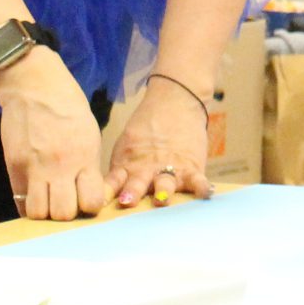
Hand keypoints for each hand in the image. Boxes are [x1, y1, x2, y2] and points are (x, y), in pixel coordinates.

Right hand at [0, 49, 109, 220]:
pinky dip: (27, 204)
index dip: (89, 207)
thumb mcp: (89, 133)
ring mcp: (34, 168)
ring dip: (44, 212)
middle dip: (66, 214)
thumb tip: (86, 193)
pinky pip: (19, 201)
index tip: (86, 200)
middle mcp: (60, 166)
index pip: (91, 202)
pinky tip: (33, 195)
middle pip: (63, 214)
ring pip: (38, 213)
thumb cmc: (68, 106)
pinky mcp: (14, 166)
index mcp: (84, 156)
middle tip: (66, 201)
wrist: (34, 85)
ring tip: (48, 200)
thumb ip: (88, 165)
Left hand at [107, 77, 214, 206]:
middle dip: (132, 193)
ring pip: (165, 184)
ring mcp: (170, 169)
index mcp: (127, 165)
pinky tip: (204, 193)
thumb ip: (120, 172)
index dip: (105, 193)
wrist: (175, 101)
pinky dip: (201, 187)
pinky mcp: (191, 167)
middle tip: (127, 200)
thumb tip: (107, 198)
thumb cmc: (146, 129)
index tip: (98, 203)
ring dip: (162, 192)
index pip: (112, 182)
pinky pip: (197, 180)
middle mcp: (147, 171)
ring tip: (162, 199)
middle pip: (137, 185)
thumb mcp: (127, 146)